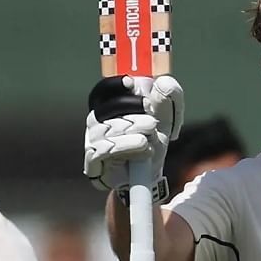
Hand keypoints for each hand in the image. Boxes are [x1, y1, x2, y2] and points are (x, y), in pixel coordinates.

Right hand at [83, 75, 184, 192]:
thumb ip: (168, 99)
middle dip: (131, 109)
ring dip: (133, 130)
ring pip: (107, 129)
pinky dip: (126, 147)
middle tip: (152, 119)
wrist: (148, 177)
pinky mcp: (92, 161)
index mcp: (110, 108)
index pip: (103, 91)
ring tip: (150, 138)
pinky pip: (103, 150)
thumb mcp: (165, 119)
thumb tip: (163, 82)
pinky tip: (144, 149)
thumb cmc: (152, 143)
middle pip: (106, 109)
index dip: (114, 85)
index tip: (131, 83)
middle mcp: (97, 123)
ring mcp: (92, 142)